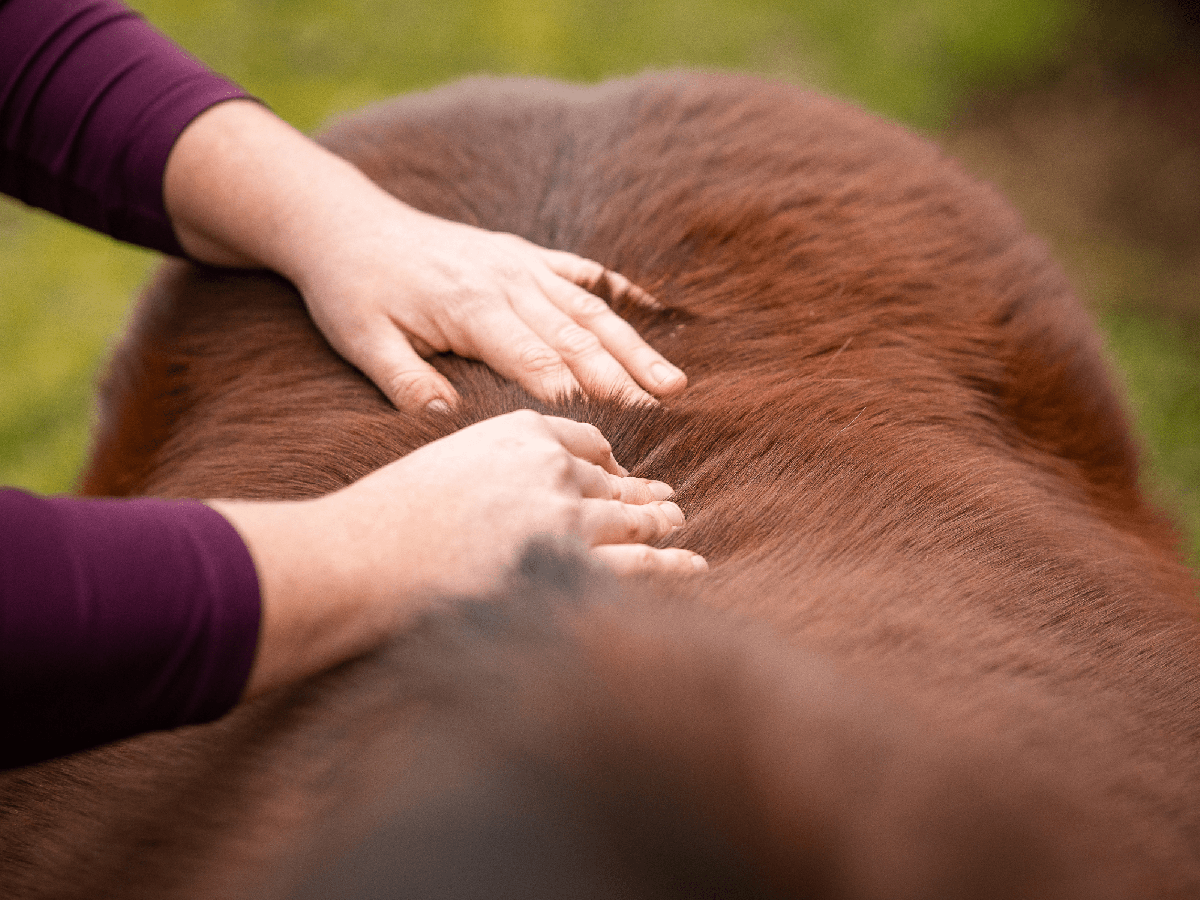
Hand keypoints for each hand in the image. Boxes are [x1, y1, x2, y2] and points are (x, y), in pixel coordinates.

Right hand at [210, 411, 705, 697]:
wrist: (362, 558)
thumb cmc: (387, 517)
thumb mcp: (446, 464)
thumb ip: (493, 468)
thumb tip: (513, 496)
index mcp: (523, 432)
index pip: (586, 442)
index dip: (608, 462)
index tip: (618, 475)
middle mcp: (555, 467)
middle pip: (618, 482)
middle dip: (645, 495)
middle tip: (668, 504)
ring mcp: (568, 517)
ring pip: (636, 520)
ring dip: (663, 525)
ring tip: (680, 530)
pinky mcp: (572, 567)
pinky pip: (638, 565)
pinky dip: (670, 565)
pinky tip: (692, 564)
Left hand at [299, 207, 687, 409]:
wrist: (348, 224)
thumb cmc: (353, 290)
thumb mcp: (362, 340)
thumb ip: (405, 381)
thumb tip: (446, 421)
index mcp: (470, 306)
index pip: (535, 359)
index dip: (576, 395)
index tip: (613, 429)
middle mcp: (507, 280)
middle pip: (576, 335)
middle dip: (623, 376)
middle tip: (662, 411)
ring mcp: (520, 263)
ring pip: (590, 309)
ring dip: (634, 346)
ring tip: (675, 382)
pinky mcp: (523, 254)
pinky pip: (581, 272)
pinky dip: (618, 293)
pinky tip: (654, 312)